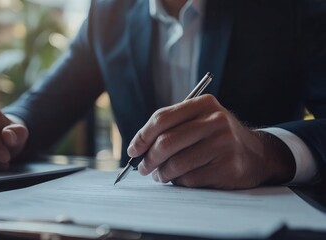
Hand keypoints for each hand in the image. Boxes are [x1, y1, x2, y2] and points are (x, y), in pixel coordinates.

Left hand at [127, 94, 294, 188]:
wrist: (257, 154)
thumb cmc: (218, 138)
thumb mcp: (200, 121)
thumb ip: (172, 128)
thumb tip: (138, 149)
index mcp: (204, 104)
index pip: (162, 118)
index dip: (142, 136)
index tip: (133, 150)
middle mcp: (215, 120)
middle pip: (166, 142)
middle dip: (148, 159)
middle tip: (143, 169)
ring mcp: (224, 143)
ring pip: (176, 163)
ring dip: (162, 174)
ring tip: (161, 176)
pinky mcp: (228, 166)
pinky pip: (190, 178)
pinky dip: (179, 182)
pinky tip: (181, 179)